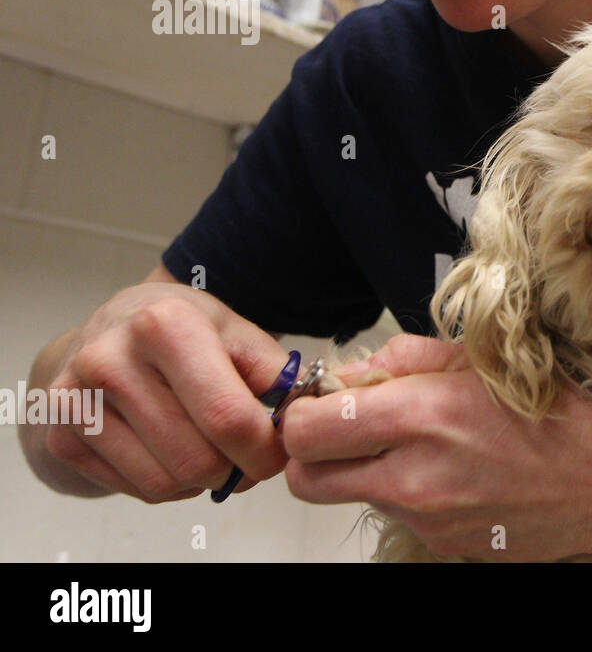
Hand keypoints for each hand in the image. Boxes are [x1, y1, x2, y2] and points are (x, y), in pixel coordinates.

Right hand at [39, 284, 291, 501]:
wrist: (107, 329)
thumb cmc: (182, 330)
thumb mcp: (236, 331)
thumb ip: (276, 373)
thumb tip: (304, 420)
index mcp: (165, 325)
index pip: (229, 418)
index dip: (266, 450)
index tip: (278, 450)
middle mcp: (111, 359)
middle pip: (199, 460)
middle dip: (239, 470)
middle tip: (249, 456)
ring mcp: (78, 401)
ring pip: (168, 483)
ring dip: (205, 480)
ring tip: (212, 447)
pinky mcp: (62, 437)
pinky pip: (139, 490)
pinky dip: (171, 483)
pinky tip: (173, 449)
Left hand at [281, 334, 591, 559]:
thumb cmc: (561, 413)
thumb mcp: (482, 362)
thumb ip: (404, 360)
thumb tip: (353, 372)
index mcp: (421, 416)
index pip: (306, 430)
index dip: (303, 413)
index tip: (324, 401)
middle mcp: (414, 475)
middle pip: (306, 479)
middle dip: (313, 452)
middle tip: (345, 429)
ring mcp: (426, 517)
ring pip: (352, 496)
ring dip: (363, 470)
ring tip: (417, 444)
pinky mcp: (442, 542)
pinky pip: (398, 514)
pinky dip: (407, 491)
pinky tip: (452, 468)